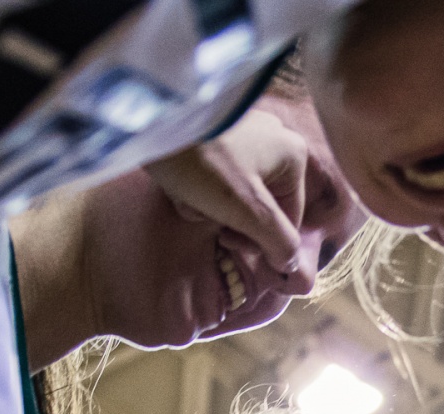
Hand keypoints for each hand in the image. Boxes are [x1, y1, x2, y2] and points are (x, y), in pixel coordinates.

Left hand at [146, 105, 313, 290]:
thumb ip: (278, 241)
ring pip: (235, 194)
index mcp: (293, 157)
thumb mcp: (248, 209)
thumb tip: (292, 264)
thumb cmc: (203, 164)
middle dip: (229, 219)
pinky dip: (198, 187)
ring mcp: (245, 132)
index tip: (229, 242)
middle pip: (261, 207)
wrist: (150, 118)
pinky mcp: (215, 131)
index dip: (260, 242)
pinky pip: (216, 175)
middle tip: (206, 215)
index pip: (288, 221)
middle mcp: (276, 139)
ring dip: (209, 206)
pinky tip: (179, 183)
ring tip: (187, 195)